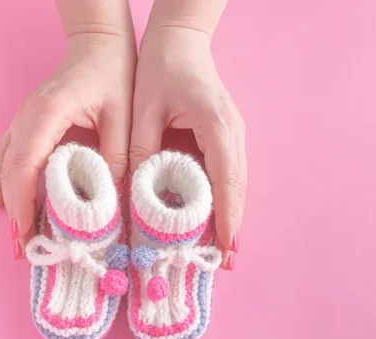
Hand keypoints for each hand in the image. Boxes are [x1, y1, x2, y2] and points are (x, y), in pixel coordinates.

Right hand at [0, 33, 135, 257]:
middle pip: (9, 171)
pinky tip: (3, 199)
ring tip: (18, 233)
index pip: (26, 165)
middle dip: (15, 211)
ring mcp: (23, 118)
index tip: (27, 233)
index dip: (23, 203)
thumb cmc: (113, 75)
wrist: (100, 44)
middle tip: (25, 248)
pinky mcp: (28, 121)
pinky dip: (4, 179)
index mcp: (48, 114)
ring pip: (3, 164)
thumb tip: (111, 200)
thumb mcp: (123, 117)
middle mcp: (27, 117)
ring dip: (8, 199)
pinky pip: (7, 154)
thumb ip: (116, 157)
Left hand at [130, 27, 246, 268]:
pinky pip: (229, 173)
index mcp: (216, 125)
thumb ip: (142, 154)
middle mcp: (233, 132)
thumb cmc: (161, 67)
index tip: (225, 250)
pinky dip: (225, 198)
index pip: (226, 181)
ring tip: (222, 249)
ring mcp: (234, 133)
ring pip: (236, 183)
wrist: (180, 39)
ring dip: (230, 214)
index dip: (226, 217)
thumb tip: (137, 199)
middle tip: (224, 262)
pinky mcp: (226, 135)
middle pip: (237, 187)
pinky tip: (216, 218)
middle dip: (231, 225)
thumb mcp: (144, 111)